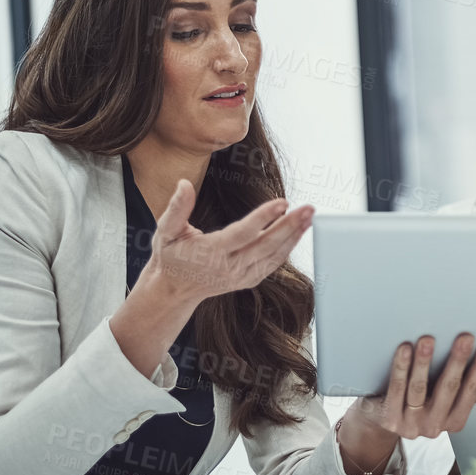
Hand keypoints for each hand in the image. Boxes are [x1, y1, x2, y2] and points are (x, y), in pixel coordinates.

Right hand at [143, 179, 312, 305]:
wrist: (173, 290)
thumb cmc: (170, 256)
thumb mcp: (165, 231)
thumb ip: (176, 208)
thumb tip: (184, 184)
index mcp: (210, 252)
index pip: (243, 233)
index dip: (264, 218)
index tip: (282, 203)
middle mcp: (229, 267)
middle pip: (266, 245)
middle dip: (290, 226)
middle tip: (309, 208)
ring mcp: (240, 277)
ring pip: (273, 256)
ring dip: (294, 236)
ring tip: (310, 216)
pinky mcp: (248, 280)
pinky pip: (272, 264)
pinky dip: (287, 249)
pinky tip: (298, 232)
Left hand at [347, 333, 475, 440]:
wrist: (382, 420)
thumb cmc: (426, 403)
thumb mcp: (456, 403)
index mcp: (455, 422)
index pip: (472, 393)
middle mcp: (434, 427)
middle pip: (448, 389)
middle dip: (458, 362)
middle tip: (465, 337)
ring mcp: (410, 424)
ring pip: (419, 389)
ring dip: (424, 362)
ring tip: (428, 339)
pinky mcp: (388, 418)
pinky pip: (396, 389)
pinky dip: (400, 368)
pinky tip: (404, 348)